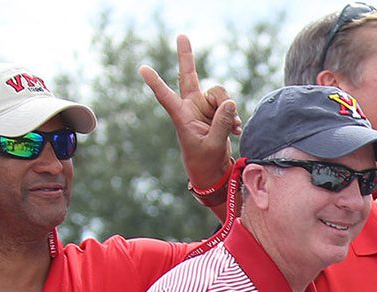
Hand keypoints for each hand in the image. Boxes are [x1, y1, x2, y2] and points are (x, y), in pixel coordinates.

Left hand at [140, 35, 239, 195]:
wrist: (213, 171)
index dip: (156, 83)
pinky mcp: (217, 112)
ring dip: (229, 109)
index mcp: (182, 117)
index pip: (166, 97)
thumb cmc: (205, 162)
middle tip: (182, 36)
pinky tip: (234, 131)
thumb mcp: (213, 145)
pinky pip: (229, 104)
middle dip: (186, 56)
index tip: (142, 68)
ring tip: (232, 128)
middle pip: (190, 77)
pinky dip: (234, 117)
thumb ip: (221, 123)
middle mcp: (191, 107)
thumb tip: (231, 103)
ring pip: (220, 93)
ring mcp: (205, 108)